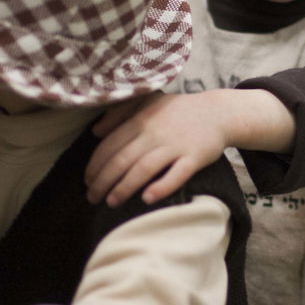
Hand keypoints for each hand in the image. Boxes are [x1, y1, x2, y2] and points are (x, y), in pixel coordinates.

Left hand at [86, 93, 234, 206]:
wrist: (217, 113)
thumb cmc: (178, 111)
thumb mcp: (147, 102)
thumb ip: (119, 113)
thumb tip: (95, 132)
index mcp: (140, 119)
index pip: (110, 146)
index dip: (95, 166)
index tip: (87, 182)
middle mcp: (155, 132)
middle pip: (122, 160)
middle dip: (103, 182)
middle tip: (92, 198)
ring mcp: (175, 145)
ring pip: (143, 169)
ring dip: (124, 188)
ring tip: (111, 202)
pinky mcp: (195, 157)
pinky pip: (176, 174)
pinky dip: (161, 187)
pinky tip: (147, 199)